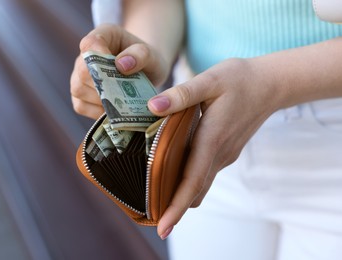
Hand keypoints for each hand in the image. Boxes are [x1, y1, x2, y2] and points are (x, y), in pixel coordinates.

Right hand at [70, 24, 169, 118]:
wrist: (147, 73)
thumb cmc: (147, 60)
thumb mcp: (151, 54)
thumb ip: (140, 54)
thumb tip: (121, 65)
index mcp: (102, 36)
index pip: (90, 44)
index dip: (100, 58)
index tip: (118, 69)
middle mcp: (85, 55)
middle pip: (83, 72)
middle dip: (105, 86)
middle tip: (126, 93)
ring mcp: (79, 76)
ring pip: (78, 90)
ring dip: (102, 100)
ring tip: (123, 102)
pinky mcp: (80, 95)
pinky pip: (81, 106)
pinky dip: (97, 112)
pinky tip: (115, 111)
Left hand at [148, 58, 280, 238]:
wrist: (271, 84)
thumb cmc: (240, 79)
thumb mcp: (210, 80)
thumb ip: (181, 94)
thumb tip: (153, 107)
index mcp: (212, 139)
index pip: (192, 182)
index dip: (177, 206)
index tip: (163, 227)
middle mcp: (219, 154)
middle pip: (195, 190)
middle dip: (174, 206)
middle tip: (151, 216)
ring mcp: (224, 155)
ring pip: (200, 183)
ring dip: (181, 194)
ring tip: (157, 198)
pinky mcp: (226, 151)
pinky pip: (205, 172)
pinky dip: (190, 180)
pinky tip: (173, 172)